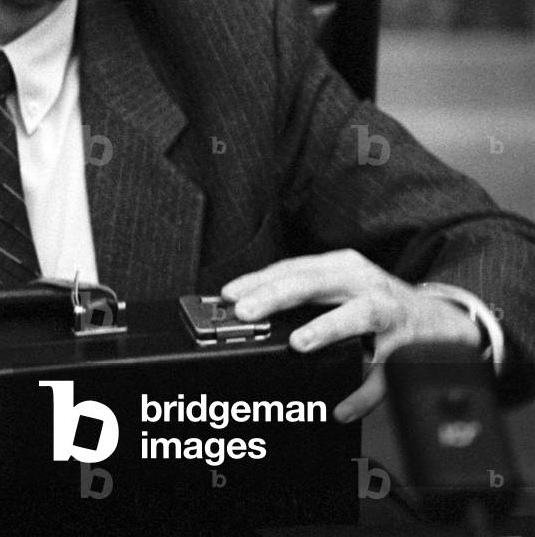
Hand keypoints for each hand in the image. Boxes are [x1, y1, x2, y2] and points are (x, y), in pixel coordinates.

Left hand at [220, 249, 481, 422]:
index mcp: (343, 267)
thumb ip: (305, 295)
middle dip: (278, 296)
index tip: (230, 295)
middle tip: (249, 312)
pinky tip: (341, 406)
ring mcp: (390, 314)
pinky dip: (362, 392)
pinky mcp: (409, 348)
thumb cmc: (379, 304)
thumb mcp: (342, 288)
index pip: (294, 269)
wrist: (444, 325)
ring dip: (327, 328)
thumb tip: (252, 309)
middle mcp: (365, 284)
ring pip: (359, 315)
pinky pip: (383, 374)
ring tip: (300, 344)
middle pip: (316, 283)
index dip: (259, 280)